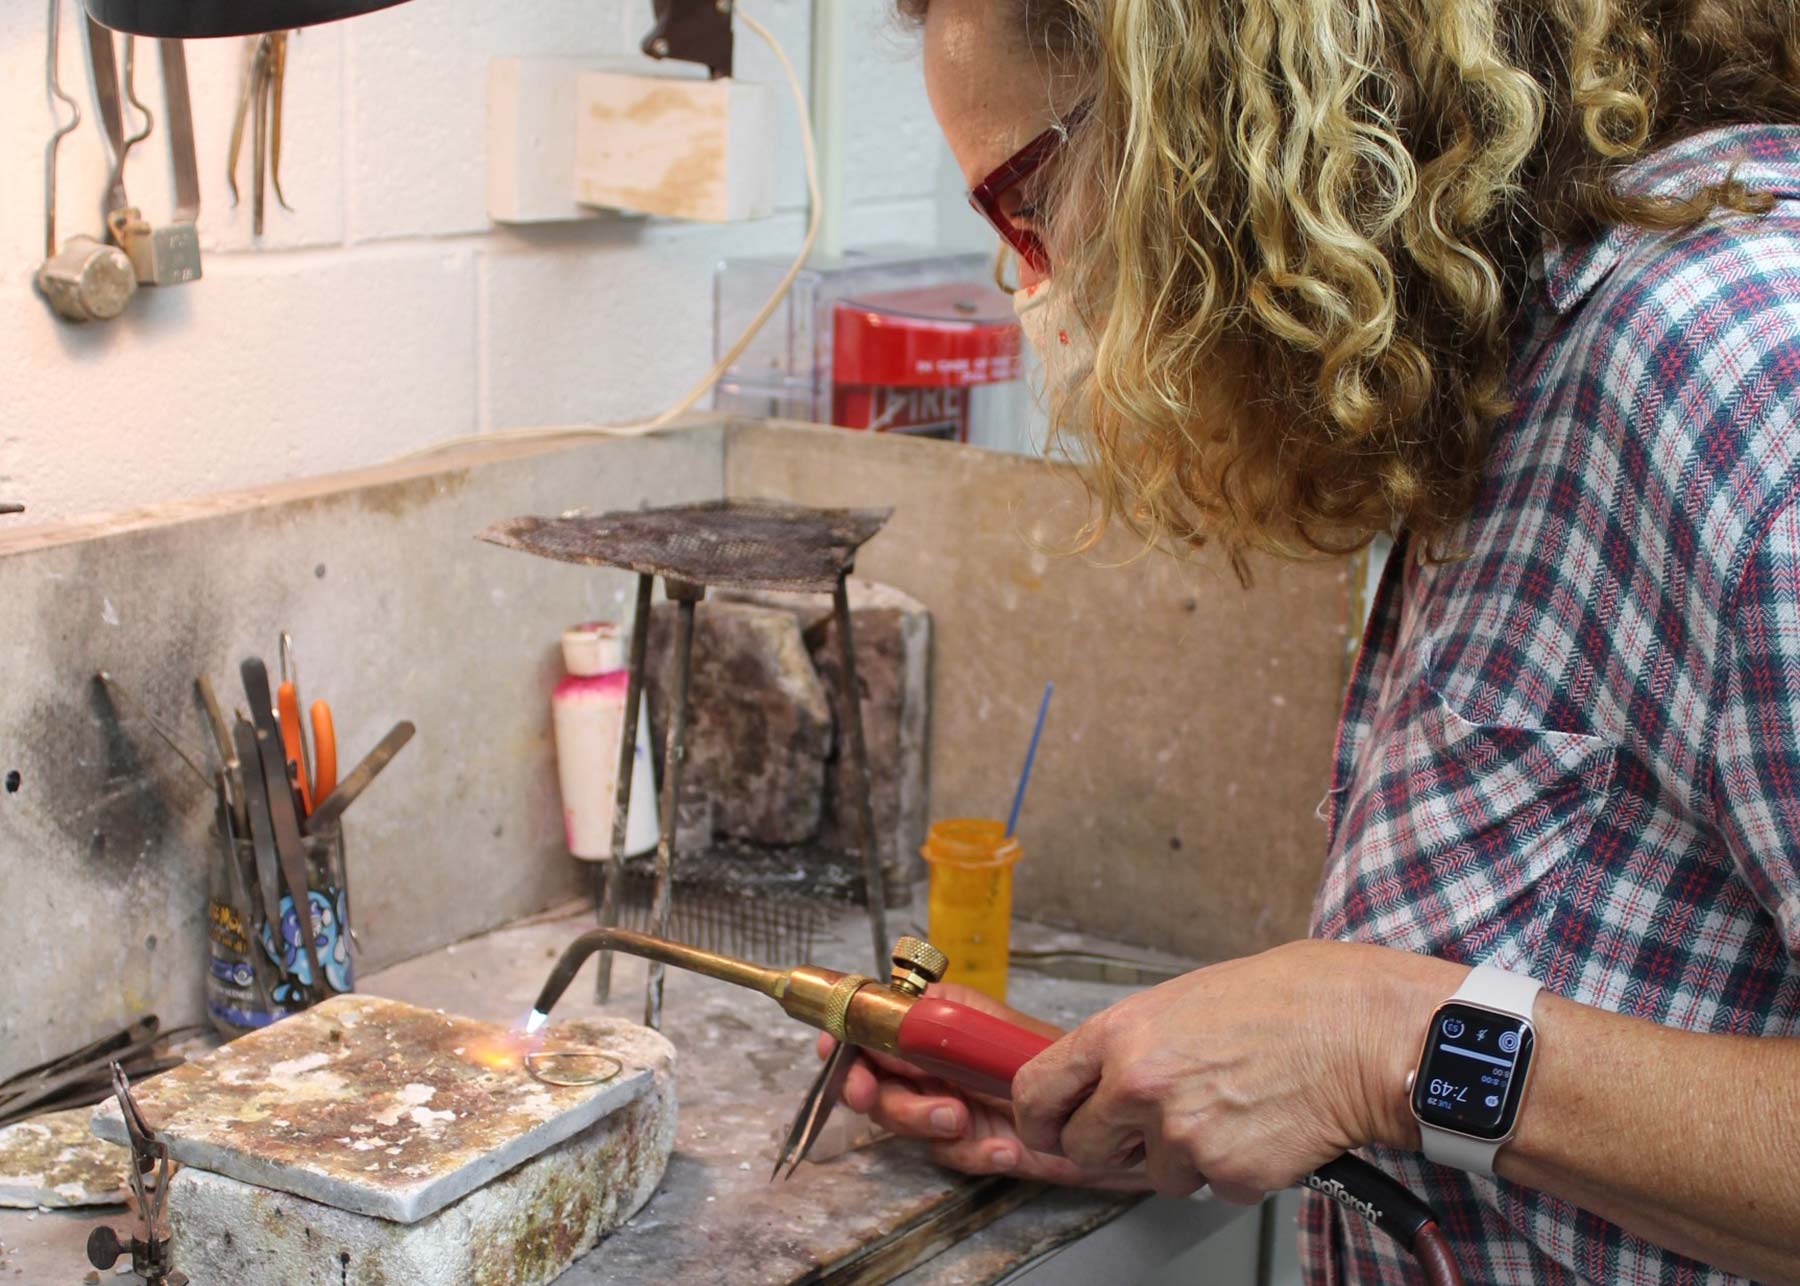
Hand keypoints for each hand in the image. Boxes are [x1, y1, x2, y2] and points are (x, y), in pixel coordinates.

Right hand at [820, 982, 1151, 1190]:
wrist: (1108, 1112)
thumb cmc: (1060, 1059)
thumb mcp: (992, 1030)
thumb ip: (937, 1021)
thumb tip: (889, 1012)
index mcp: (937, 1019)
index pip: (871, 1023)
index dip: (846, 1040)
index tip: (837, 1055)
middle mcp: (935, 1059)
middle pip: (873, 1080)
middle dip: (888, 1097)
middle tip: (920, 1102)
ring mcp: (948, 1101)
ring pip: (903, 1120)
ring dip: (927, 1123)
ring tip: (964, 1121)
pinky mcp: (969, 1143)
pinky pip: (946, 1154)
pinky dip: (972, 1153)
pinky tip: (1002, 1148)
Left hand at [1011, 940, 1456, 1202]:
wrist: (1360, 1032)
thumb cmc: (1287, 1001)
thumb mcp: (1185, 999)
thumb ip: (1133, 1043)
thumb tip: (1099, 1080)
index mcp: (1121, 1033)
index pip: (1037, 1090)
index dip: (1037, 1119)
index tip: (1046, 1129)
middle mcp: (1139, 1085)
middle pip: (1083, 1147)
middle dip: (1111, 1145)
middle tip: (1152, 1126)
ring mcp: (1181, 1135)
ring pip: (1155, 1172)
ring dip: (1185, 1155)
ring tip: (1231, 1106)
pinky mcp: (1227, 1174)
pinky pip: (1211, 1186)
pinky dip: (1235, 1168)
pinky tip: (1262, 1126)